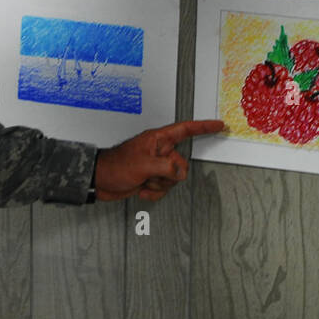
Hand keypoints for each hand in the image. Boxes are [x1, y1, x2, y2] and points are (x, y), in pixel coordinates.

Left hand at [94, 119, 225, 201]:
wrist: (99, 180)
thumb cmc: (115, 166)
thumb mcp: (143, 165)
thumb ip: (166, 168)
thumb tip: (180, 173)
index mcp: (157, 140)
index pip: (185, 130)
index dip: (204, 127)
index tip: (219, 125)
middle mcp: (158, 151)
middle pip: (181, 163)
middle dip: (169, 175)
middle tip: (152, 175)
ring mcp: (155, 166)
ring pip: (173, 179)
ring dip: (159, 185)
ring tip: (143, 181)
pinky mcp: (150, 178)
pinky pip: (163, 189)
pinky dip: (153, 193)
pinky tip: (141, 190)